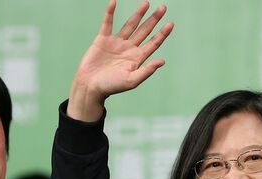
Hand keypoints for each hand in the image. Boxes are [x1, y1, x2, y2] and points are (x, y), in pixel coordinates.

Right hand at [67, 0, 172, 121]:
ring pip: (130, 25)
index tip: (170, 24)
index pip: (153, 43)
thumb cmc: (111, 86)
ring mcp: (116, 43)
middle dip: (153, 20)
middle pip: (144, 31)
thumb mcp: (131, 81)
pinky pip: (107, 24)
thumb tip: (162, 61)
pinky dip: (110, 13)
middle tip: (163, 8)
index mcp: (137, 58)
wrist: (90, 86)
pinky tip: (113, 3)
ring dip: (138, 14)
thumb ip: (147, 71)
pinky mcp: (102, 40)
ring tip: (146, 3)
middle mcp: (129, 48)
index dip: (162, 34)